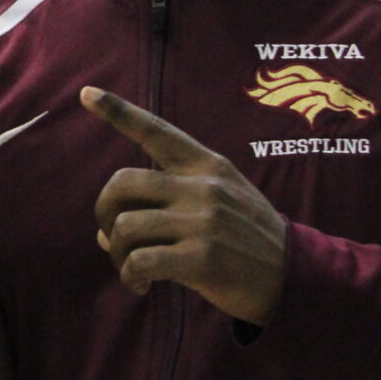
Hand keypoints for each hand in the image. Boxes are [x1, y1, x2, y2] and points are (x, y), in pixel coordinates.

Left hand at [83, 86, 287, 324]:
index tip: (87, 94)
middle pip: (121, 183)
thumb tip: (103, 233)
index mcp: (206, 167)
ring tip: (131, 268)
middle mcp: (203, 187)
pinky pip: (138, 261)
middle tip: (113, 237)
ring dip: (116, 253)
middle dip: (104, 212)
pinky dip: (129, 277)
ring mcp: (202, 222)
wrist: (294, 277)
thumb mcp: (217, 205)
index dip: (119, 112)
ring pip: (124, 227)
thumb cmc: (245, 239)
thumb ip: (163, 207)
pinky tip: (141, 285)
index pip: (157, 132)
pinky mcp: (201, 258)